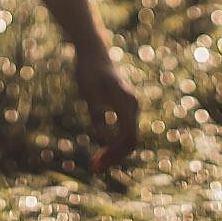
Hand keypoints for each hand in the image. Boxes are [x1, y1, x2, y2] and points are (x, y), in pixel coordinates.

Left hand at [74, 50, 139, 173]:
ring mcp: (130, 106)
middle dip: (115, 156)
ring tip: (96, 164)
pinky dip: (114, 143)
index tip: (97, 163)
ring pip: (128, 137)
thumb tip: (102, 136)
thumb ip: (96, 112)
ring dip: (114, 152)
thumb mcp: (88, 91)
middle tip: (95, 168)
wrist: (92, 52)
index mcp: (127, 103)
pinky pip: (123, 130)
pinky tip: (101, 150)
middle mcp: (133, 106)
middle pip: (131, 140)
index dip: (115, 153)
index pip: (128, 137)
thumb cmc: (88, 69)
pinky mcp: (123, 107)